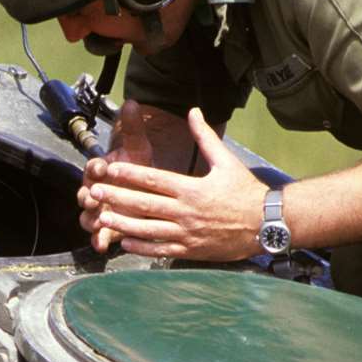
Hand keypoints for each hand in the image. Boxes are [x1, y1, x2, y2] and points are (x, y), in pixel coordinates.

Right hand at [77, 100, 156, 250]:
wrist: (145, 188)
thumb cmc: (138, 166)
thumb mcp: (138, 147)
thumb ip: (132, 128)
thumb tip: (132, 103)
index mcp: (100, 171)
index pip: (93, 167)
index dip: (95, 167)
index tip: (101, 166)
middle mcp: (95, 191)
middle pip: (83, 194)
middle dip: (87, 197)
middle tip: (92, 197)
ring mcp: (100, 211)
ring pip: (87, 217)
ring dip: (90, 220)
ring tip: (97, 222)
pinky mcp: (107, 228)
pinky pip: (99, 236)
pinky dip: (98, 241)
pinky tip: (102, 246)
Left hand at [81, 108, 266, 260]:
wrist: (267, 224)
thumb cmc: (246, 191)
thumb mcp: (226, 161)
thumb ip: (205, 137)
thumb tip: (193, 111)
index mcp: (192, 188)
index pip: (154, 179)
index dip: (129, 174)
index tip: (109, 168)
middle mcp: (186, 212)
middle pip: (144, 205)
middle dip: (117, 198)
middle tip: (94, 193)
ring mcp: (187, 233)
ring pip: (148, 230)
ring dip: (123, 225)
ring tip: (102, 219)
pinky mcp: (191, 250)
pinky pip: (162, 250)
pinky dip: (142, 248)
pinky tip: (125, 243)